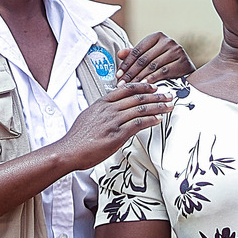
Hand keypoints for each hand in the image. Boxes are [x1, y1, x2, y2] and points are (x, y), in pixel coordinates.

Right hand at [53, 82, 171, 170]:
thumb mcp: (88, 117)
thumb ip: (102, 112)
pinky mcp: (117, 135)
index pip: (126, 89)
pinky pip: (138, 124)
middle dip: (155, 95)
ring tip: (168, 106)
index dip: (142, 86)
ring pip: (140, 109)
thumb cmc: (77, 138)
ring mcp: (113, 121)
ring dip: (157, 106)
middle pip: (137, 97)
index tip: (153, 86)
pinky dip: (150, 120)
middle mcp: (108, 109)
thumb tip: (111, 111)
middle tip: (167, 95)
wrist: (70, 151)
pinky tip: (158, 119)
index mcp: (101, 103)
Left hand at [118, 33, 193, 82]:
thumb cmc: (165, 63)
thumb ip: (134, 55)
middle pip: (144, 59)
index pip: (137, 50)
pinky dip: (152, 79)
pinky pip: (162, 72)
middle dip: (131, 73)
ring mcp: (176, 50)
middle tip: (122, 83)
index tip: (118, 75)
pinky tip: (144, 86)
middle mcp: (167, 41)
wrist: (186, 71)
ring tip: (131, 86)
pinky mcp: (182, 62)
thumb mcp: (149, 57)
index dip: (126, 64)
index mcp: (157, 36)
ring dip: (139, 78)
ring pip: (152, 66)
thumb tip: (120, 54)